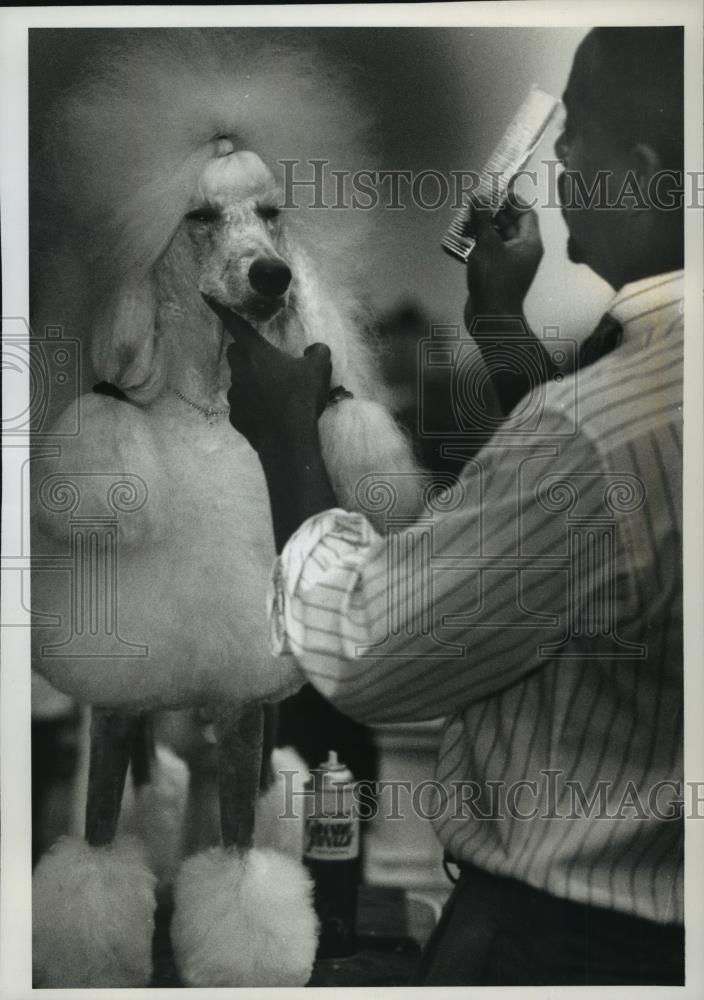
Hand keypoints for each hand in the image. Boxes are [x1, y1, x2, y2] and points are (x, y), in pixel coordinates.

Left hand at [204, 296, 332, 452]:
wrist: (288, 441)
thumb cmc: (300, 398)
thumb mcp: (319, 369)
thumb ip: (318, 351)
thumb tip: (315, 349)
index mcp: (255, 353)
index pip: (235, 324)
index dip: (222, 309)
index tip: (208, 296)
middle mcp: (239, 372)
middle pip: (235, 353)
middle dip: (246, 351)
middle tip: (266, 358)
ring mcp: (235, 396)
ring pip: (238, 381)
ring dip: (251, 381)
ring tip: (274, 392)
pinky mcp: (236, 418)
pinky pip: (242, 406)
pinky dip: (252, 406)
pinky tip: (270, 414)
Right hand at [464, 192, 542, 324]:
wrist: (490, 319)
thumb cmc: (494, 280)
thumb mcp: (487, 245)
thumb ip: (483, 219)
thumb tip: (480, 196)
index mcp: (529, 243)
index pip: (526, 212)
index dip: (511, 199)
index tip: (494, 191)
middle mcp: (522, 252)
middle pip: (510, 224)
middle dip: (492, 213)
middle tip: (475, 203)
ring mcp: (509, 264)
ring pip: (496, 238)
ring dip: (482, 228)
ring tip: (465, 220)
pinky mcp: (495, 274)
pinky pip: (488, 252)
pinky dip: (477, 245)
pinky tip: (461, 240)